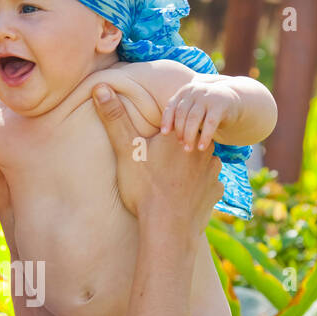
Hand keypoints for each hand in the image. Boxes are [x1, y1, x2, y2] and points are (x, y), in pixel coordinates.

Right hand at [92, 85, 221, 233]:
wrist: (168, 229)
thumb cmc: (146, 188)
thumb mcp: (126, 150)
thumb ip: (115, 118)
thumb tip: (101, 86)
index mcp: (183, 133)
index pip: (179, 119)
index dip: (167, 129)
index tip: (157, 139)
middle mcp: (204, 148)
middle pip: (192, 139)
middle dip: (180, 146)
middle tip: (161, 160)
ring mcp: (213, 171)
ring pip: (203, 161)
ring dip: (191, 166)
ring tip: (172, 178)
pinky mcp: (216, 192)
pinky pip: (208, 184)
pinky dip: (198, 187)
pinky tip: (184, 195)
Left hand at [160, 77, 241, 150]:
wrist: (232, 101)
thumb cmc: (205, 109)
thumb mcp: (192, 108)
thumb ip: (179, 115)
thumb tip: (163, 132)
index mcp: (185, 91)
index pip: (172, 106)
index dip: (167, 120)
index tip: (164, 133)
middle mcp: (196, 91)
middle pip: (182, 113)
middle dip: (179, 130)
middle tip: (181, 144)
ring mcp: (208, 97)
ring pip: (194, 118)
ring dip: (189, 135)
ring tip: (188, 149)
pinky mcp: (221, 105)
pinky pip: (210, 123)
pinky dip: (205, 137)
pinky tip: (201, 147)